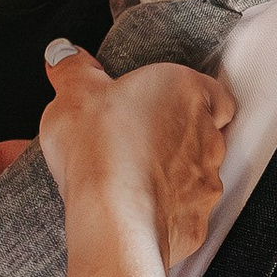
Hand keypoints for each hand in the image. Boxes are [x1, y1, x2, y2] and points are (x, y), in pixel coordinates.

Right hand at [35, 45, 232, 269]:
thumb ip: (73, 70)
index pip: (211, 92)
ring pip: (196, 175)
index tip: (160, 108)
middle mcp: (207, 135)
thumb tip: (65, 55)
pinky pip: (186, 213)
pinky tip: (137, 211)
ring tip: (132, 181)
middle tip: (136, 144)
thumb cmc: (99, 148)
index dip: (188, 101)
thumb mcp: (74, 94)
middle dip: (175, 139)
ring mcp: (207, 181)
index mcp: (186, 91)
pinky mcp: (198, 221)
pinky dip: (166, 213)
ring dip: (171, 177)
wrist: (112, 216)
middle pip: (203, 133)